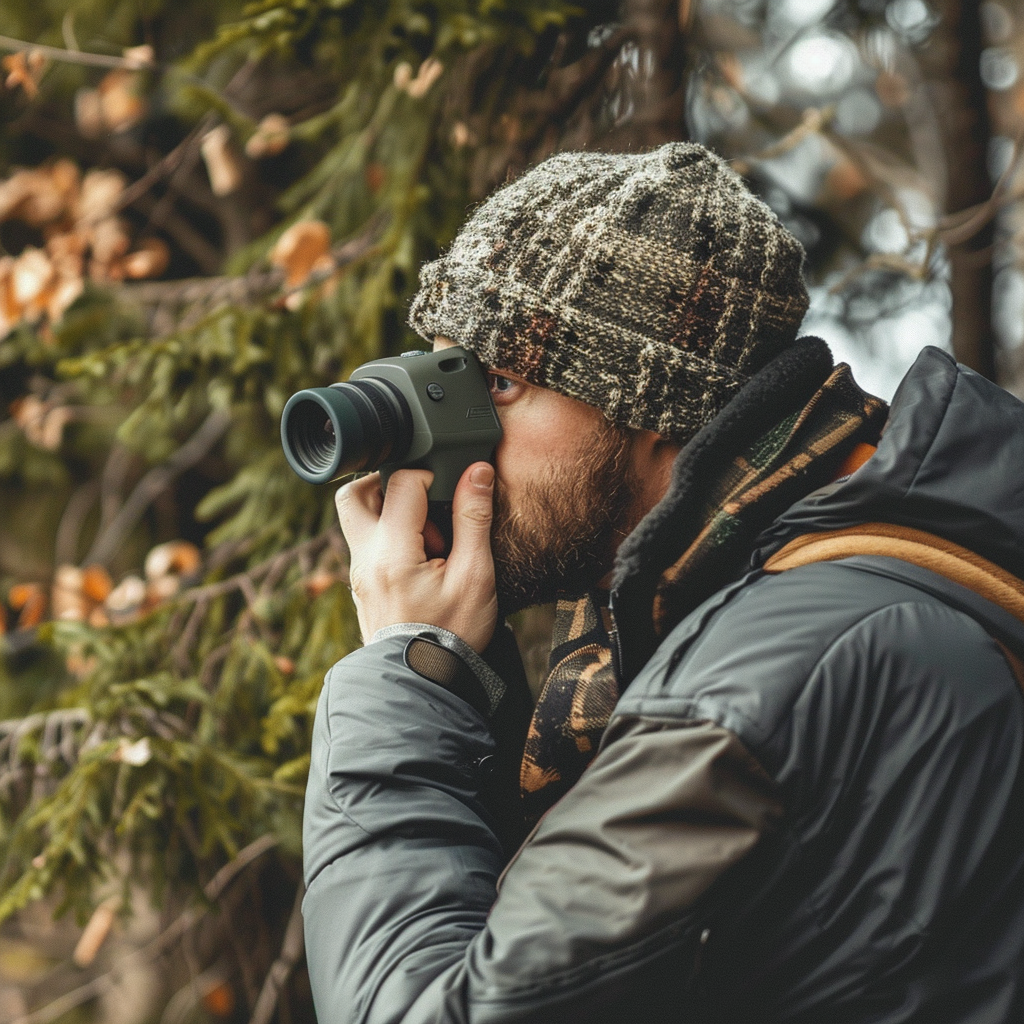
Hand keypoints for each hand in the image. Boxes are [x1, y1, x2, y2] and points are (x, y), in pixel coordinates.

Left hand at [335, 462, 497, 652]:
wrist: (425, 682)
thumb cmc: (453, 633)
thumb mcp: (475, 575)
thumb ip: (474, 518)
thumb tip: (477, 471)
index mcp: (392, 552)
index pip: (401, 482)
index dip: (431, 475)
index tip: (454, 494)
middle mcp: (365, 558)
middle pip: (356, 493)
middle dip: (388, 483)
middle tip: (423, 499)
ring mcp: (358, 573)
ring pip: (358, 520)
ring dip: (388, 512)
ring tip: (426, 537)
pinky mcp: (362, 586)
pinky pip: (366, 545)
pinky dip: (389, 539)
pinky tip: (421, 561)